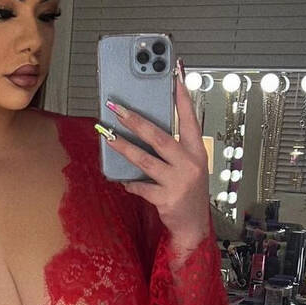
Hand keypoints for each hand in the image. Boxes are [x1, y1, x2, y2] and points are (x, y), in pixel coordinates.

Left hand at [104, 64, 211, 252]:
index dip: (182, 98)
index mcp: (197, 152)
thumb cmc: (189, 193)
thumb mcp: (190, 167)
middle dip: (136, 121)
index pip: (189, 119)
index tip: (175, 77)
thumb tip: (148, 128)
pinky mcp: (166, 199)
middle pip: (159, 137)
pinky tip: (122, 180)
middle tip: (118, 109)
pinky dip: (130, 183)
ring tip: (108, 137)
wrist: (193, 226)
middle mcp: (190, 164)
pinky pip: (141, 187)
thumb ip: (175, 149)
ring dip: (124, 147)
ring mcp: (178, 182)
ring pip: (145, 160)